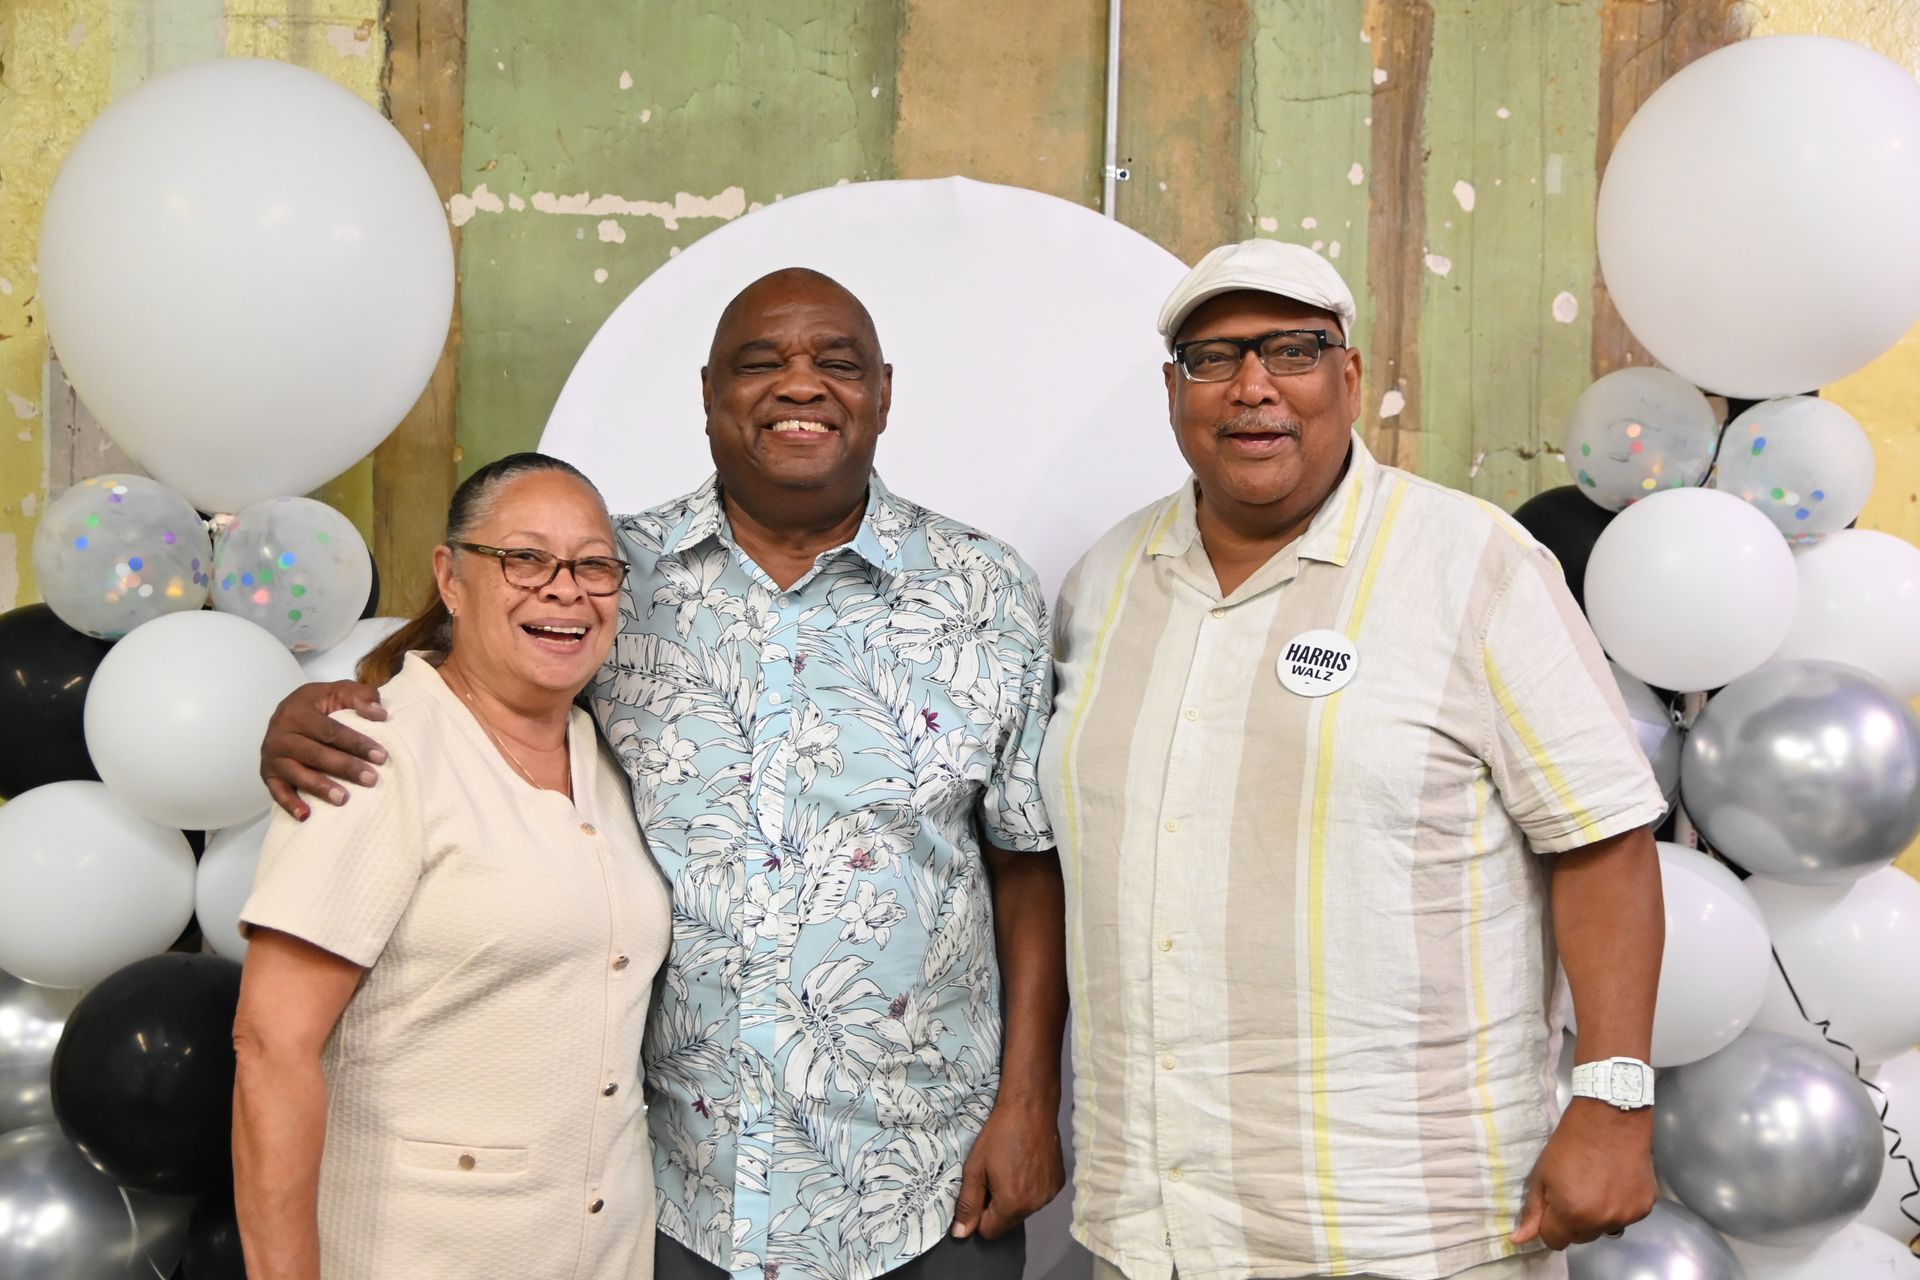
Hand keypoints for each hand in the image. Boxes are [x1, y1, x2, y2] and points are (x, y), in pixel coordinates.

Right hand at [260, 681, 388, 819]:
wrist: (289, 711)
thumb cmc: (320, 704)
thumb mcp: (339, 691)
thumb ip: (361, 696)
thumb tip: (379, 714)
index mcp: (297, 711)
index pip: (330, 731)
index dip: (356, 743)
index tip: (381, 756)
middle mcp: (280, 733)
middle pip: (316, 754)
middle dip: (345, 767)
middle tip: (371, 779)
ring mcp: (272, 756)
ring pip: (298, 774)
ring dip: (321, 788)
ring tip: (343, 798)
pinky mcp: (267, 773)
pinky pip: (278, 792)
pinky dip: (290, 804)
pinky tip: (307, 816)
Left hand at [950, 1094, 1064, 1240]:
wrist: (1030, 1108)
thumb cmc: (997, 1135)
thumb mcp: (975, 1167)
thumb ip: (968, 1204)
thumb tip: (961, 1234)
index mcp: (1012, 1204)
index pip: (989, 1232)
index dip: (979, 1215)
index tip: (979, 1190)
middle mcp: (1034, 1206)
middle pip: (1007, 1223)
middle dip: (996, 1208)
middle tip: (993, 1177)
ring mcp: (1049, 1195)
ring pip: (1023, 1210)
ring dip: (1014, 1199)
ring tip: (1011, 1168)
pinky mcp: (1058, 1183)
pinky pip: (1037, 1197)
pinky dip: (1030, 1188)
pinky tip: (1027, 1165)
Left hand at [1510, 1099, 1656, 1249]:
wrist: (1611, 1117)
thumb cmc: (1570, 1142)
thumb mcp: (1542, 1173)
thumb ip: (1533, 1211)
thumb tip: (1519, 1240)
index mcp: (1573, 1214)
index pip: (1556, 1242)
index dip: (1549, 1226)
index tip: (1551, 1207)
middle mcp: (1603, 1221)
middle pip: (1581, 1237)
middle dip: (1573, 1221)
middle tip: (1573, 1191)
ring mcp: (1628, 1215)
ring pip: (1605, 1228)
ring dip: (1597, 1215)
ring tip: (1595, 1184)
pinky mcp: (1645, 1206)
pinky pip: (1625, 1216)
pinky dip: (1619, 1205)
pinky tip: (1614, 1181)